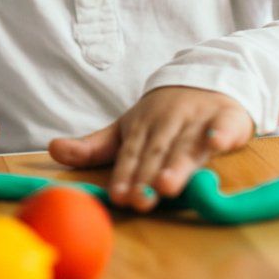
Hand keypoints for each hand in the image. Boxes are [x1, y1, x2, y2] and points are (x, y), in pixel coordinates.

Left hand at [48, 86, 252, 211]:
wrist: (205, 79)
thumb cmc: (161, 117)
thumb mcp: (127, 129)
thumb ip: (94, 147)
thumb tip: (52, 149)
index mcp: (142, 127)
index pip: (131, 154)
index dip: (125, 175)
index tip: (118, 196)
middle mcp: (168, 123)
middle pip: (157, 153)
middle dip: (147, 177)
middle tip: (139, 200)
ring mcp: (198, 119)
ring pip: (187, 144)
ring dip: (178, 164)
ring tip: (167, 185)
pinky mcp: (227, 117)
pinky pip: (225, 126)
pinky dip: (221, 134)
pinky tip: (217, 143)